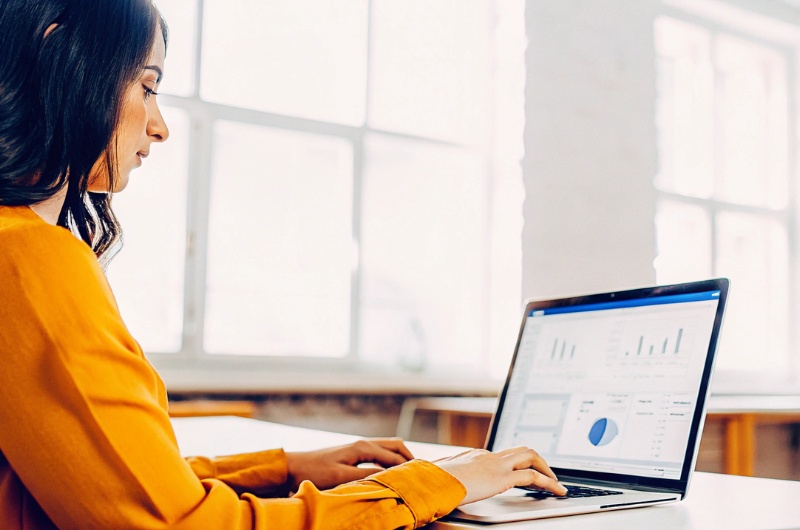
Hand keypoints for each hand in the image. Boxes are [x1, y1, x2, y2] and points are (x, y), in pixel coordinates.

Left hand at [285, 438, 413, 490]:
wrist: (295, 467)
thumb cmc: (316, 472)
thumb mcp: (341, 476)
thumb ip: (366, 475)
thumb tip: (389, 475)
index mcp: (363, 447)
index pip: (394, 457)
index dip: (408, 467)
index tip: (421, 479)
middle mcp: (364, 443)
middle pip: (396, 445)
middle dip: (410, 457)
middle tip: (422, 472)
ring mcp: (360, 446)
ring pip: (390, 446)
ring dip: (401, 456)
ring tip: (411, 472)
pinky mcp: (355, 453)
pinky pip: (381, 451)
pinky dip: (392, 458)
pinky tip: (393, 470)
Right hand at [433, 446, 566, 504]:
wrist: (430, 481)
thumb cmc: (432, 481)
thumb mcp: (444, 478)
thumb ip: (452, 479)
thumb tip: (447, 486)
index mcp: (476, 455)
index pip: (503, 456)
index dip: (518, 464)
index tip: (524, 472)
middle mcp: (488, 456)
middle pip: (521, 450)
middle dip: (538, 461)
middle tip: (547, 473)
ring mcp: (496, 465)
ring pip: (531, 457)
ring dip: (546, 469)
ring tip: (556, 483)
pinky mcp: (501, 478)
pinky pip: (533, 477)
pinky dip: (548, 483)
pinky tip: (555, 490)